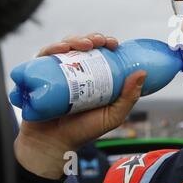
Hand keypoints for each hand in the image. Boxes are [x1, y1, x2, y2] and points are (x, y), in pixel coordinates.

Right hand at [14, 33, 146, 179]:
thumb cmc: (84, 131)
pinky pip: (44, 56)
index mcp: (94, 76)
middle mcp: (76, 70)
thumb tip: (142, 73)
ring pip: (65, 47)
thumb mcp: (113, 115)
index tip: (114, 44)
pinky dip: (52, 48)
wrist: (54, 145)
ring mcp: (57, 71)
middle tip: (100, 42)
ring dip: (75, 39)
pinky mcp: (39, 74)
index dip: (107, 43)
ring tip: (84, 44)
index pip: (100, 52)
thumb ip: (129, 98)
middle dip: (92, 38)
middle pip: (83, 46)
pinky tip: (61, 48)